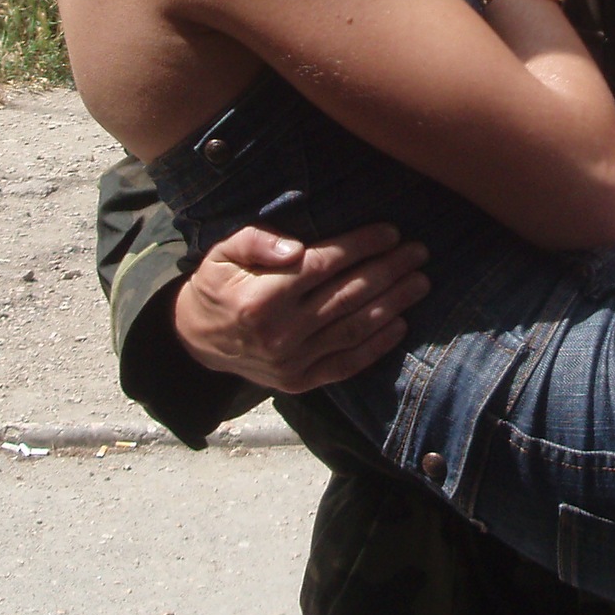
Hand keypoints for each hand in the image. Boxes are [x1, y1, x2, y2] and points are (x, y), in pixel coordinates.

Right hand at [172, 223, 429, 391]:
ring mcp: (293, 362)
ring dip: (393, 304)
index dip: (361, 247)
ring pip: (354, 329)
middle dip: (388, 270)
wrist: (195, 340)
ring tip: (420, 282)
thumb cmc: (217, 286)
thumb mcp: (223, 253)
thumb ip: (257, 242)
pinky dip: (377, 346)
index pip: (324, 266)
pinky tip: (401, 324)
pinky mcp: (300, 382)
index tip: (390, 232)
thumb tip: (297, 249)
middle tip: (418, 252)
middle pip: (348, 296)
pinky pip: (347, 363)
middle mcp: (281, 333)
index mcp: (261, 298)